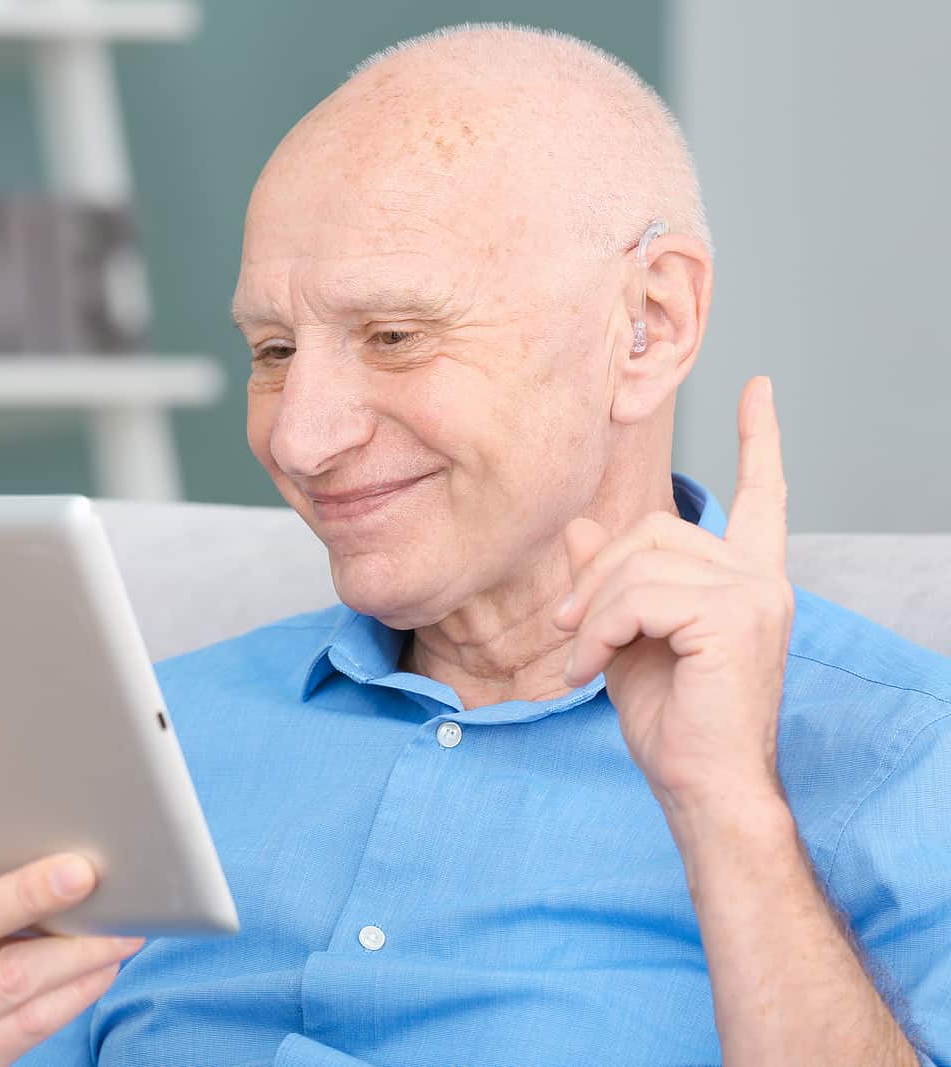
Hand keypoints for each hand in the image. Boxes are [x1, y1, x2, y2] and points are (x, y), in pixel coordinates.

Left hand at [553, 377, 793, 816]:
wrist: (704, 788)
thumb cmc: (675, 725)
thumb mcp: (629, 641)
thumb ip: (613, 584)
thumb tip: (583, 529)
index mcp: (747, 579)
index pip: (763, 496)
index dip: (760, 441)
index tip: (757, 390)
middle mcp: (760, 578)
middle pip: (653, 531)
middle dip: (596, 577)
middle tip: (571, 632)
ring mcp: (752, 593)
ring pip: (638, 564)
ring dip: (592, 614)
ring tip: (580, 662)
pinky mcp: (731, 615)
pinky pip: (637, 597)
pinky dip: (599, 632)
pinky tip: (589, 671)